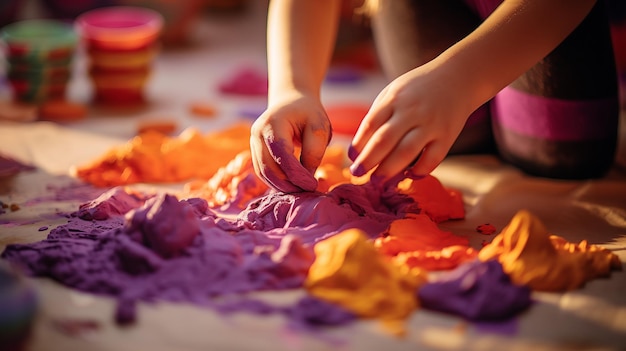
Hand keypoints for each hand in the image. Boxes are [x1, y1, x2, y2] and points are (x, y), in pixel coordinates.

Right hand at [250, 92, 331, 192]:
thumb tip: (307, 179)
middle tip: (308, 191)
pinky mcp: (256, 152)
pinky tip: (292, 186)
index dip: (296, 174)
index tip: (313, 185)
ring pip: (263, 173)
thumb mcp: (319, 127)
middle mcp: (257, 134)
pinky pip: (263, 172)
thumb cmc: (308, 113)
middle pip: (268, 167)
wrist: (292, 101)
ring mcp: (253, 143)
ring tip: (302, 191)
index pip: (281, 154)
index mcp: (272, 124)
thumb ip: (313, 152)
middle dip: (288, 184)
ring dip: (282, 186)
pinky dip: (277, 182)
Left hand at [348, 64, 473, 180]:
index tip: (351, 158)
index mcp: (395, 98)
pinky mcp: (448, 136)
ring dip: (389, 170)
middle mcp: (412, 111)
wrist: (458, 78)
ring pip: (407, 151)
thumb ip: (378, 116)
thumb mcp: (394, 92)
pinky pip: (432, 159)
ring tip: (376, 182)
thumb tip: (359, 150)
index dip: (358, 143)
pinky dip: (420, 170)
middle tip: (357, 174)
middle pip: (385, 140)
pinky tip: (409, 176)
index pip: (371, 124)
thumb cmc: (417, 90)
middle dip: (368, 160)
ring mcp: (431, 124)